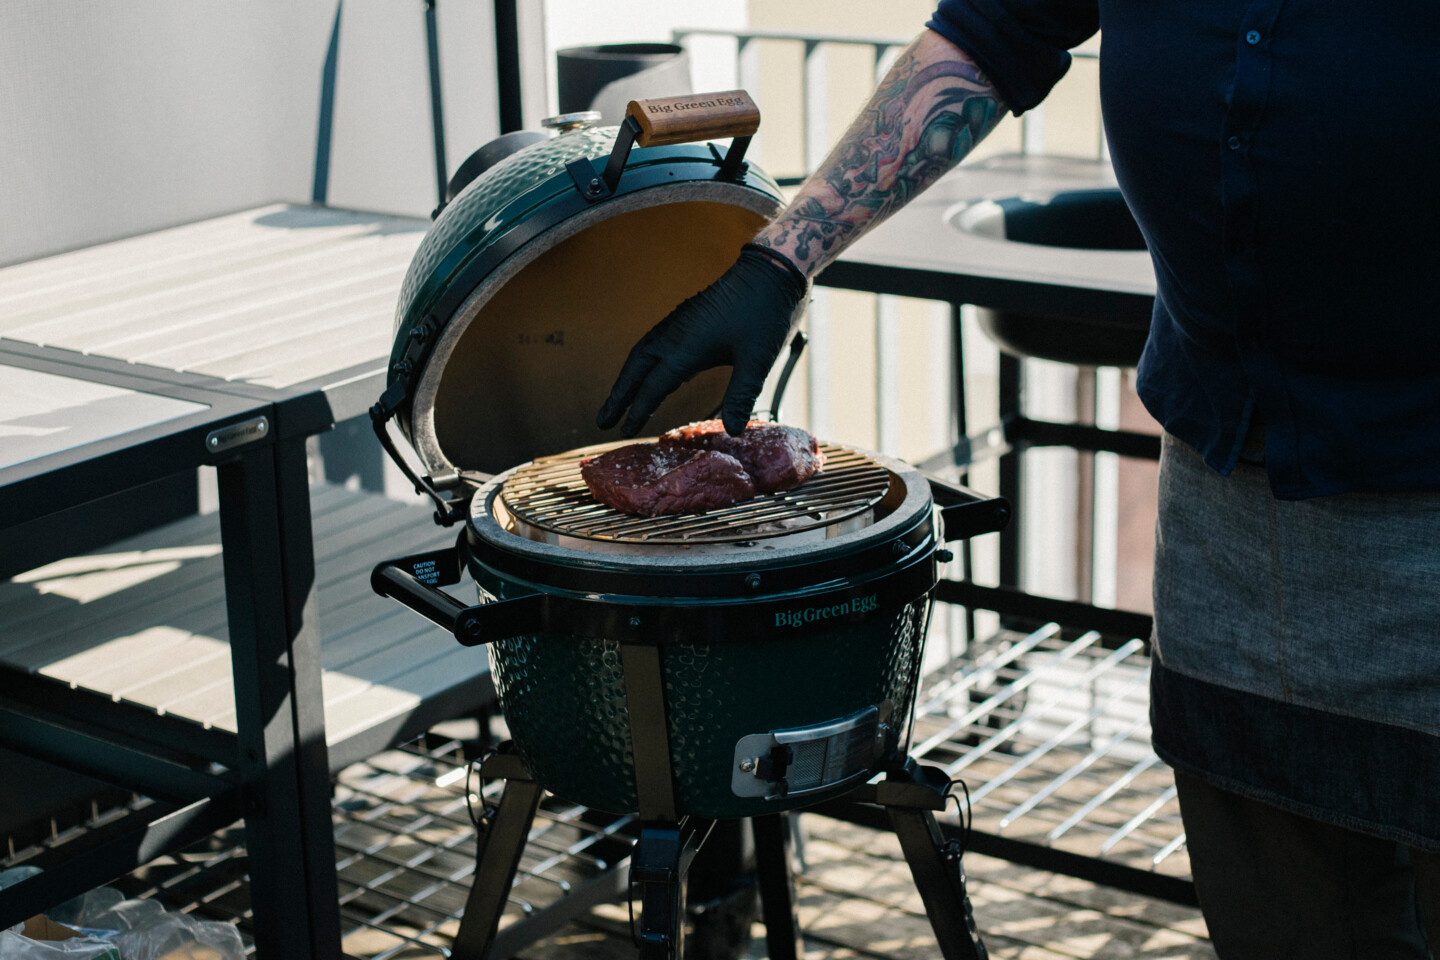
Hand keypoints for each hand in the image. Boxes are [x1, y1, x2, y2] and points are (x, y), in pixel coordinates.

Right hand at [596, 244, 807, 436]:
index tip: (626, 431)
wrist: (770, 270)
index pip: (653, 386)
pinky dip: (643, 364)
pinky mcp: (687, 317)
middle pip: (635, 369)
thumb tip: (733, 431)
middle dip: (618, 396)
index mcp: (686, 347)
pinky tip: (651, 375)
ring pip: (642, 354)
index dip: (638, 411)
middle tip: (603, 421)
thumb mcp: (757, 360)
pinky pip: (654, 344)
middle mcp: (675, 334)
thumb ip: (741, 396)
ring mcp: (679, 323)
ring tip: (617, 401)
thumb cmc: (765, 313)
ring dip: (627, 379)